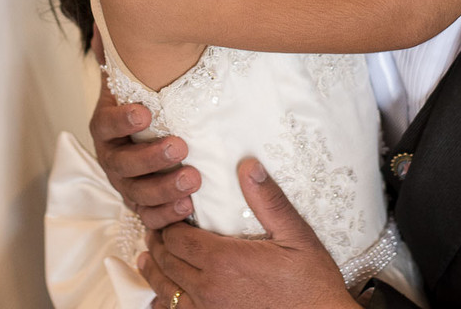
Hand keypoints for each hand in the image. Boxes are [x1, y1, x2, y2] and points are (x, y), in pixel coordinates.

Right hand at [89, 68, 199, 228]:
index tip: (145, 112)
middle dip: (150, 158)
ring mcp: (126, 185)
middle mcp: (112, 158)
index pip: (106, 124)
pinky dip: (166, 215)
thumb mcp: (136, 77)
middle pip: (122, 164)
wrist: (153, 136)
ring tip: (193, 180)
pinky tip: (187, 206)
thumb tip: (106, 20)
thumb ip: (122, 53)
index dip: (122, 120)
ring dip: (163, 188)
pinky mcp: (143, 205)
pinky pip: (149, 217)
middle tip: (180, 145)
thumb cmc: (148, 103)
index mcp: (106, 126)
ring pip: (136, 194)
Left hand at [139, 158, 356, 308]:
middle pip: (166, 261)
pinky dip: (165, 304)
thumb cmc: (312, 282)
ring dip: (154, 272)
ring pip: (165, 291)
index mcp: (223, 261)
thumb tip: (249, 165)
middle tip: (155, 230)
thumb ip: (268, 200)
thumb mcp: (296, 235)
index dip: (168, 223)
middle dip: (158, 242)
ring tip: (148, 259)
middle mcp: (208, 289)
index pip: (177, 237)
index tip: (170, 213)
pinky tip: (162, 298)